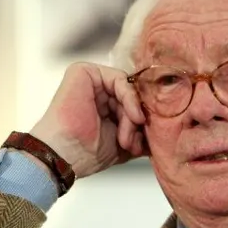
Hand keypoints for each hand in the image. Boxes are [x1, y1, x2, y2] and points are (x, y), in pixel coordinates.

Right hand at [29, 62, 146, 178]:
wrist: (64, 156)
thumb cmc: (86, 153)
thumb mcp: (124, 142)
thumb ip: (141, 131)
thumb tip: (163, 130)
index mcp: (105, 105)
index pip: (135, 103)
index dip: (143, 120)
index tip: (146, 141)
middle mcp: (98, 90)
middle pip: (133, 96)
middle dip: (138, 121)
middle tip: (134, 143)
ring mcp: (92, 80)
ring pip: (129, 89)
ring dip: (133, 115)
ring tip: (126, 138)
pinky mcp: (84, 71)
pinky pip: (120, 78)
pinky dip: (130, 98)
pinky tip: (133, 117)